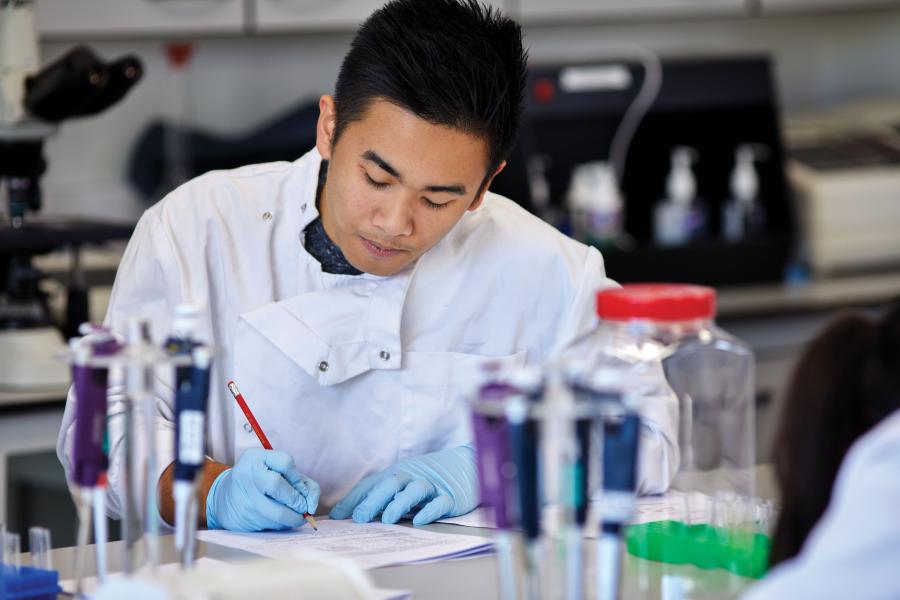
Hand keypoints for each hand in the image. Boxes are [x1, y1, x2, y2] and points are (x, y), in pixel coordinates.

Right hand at [206, 448, 319, 531]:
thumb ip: (301, 481)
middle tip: (303, 508)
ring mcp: (243, 497)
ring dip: (293, 518)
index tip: (299, 487)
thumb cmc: (260, 482)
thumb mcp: (277, 471)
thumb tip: (311, 505)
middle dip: (296, 500)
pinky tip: (280, 521)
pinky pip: (270, 524)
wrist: (224, 497)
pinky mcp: (242, 518)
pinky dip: (282, 525)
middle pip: (277, 485)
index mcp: (255, 458)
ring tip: (297, 517)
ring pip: (276, 512)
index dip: (297, 477)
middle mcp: (246, 475)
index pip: (285, 462)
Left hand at [330, 445, 477, 525]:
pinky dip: (430, 510)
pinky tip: (420, 520)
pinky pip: (439, 502)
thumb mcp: (403, 482)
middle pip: (391, 484)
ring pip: (414, 490)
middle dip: (373, 500)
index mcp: (397, 474)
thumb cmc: (430, 477)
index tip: (336, 516)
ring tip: (388, 519)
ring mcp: (432, 486)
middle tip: (359, 517)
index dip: (353, 499)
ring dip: (399, 503)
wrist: (467, 464)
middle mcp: (412, 476)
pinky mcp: (451, 496)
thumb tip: (349, 513)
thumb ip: (380, 495)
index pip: (371, 484)